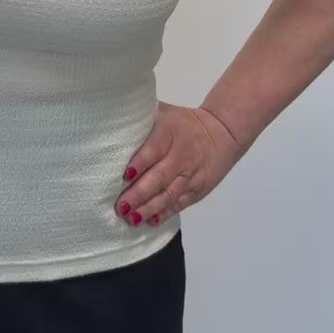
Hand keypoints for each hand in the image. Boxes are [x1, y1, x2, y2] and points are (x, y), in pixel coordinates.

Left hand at [115, 101, 241, 227]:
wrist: (223, 132)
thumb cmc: (182, 122)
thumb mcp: (163, 111)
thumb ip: (141, 117)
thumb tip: (110, 116)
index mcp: (170, 133)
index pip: (154, 148)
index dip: (140, 162)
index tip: (125, 175)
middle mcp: (181, 155)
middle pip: (160, 177)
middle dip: (140, 193)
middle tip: (121, 206)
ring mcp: (191, 175)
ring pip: (169, 194)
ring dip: (149, 208)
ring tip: (131, 218)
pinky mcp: (198, 189)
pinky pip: (180, 203)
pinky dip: (165, 213)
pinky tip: (150, 221)